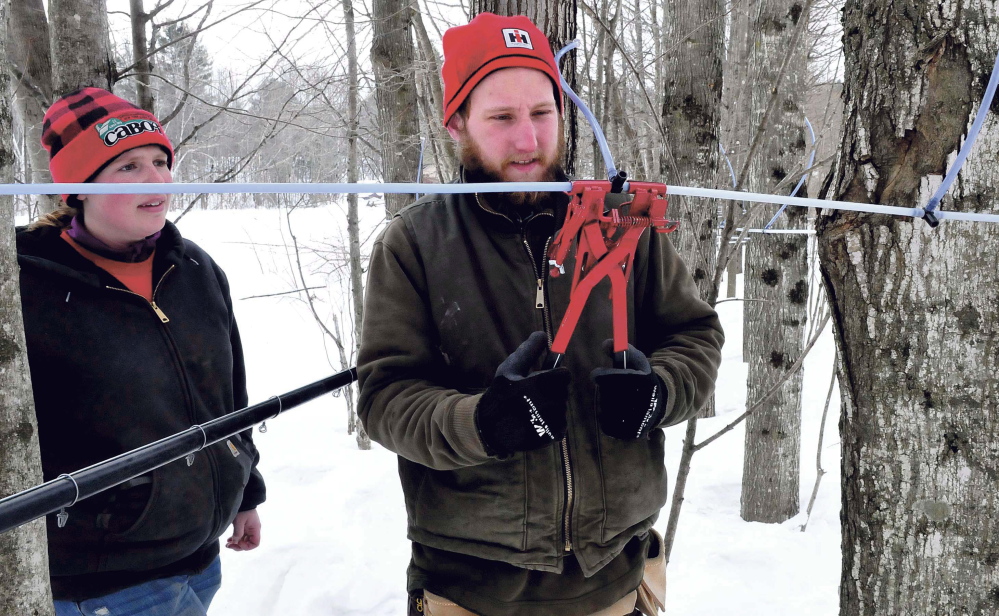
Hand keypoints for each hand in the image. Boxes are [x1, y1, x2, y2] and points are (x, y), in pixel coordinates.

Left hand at [226, 509, 260, 550]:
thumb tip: (235, 542)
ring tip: (227, 544)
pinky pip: (241, 536)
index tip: (239, 543)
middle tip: (229, 545)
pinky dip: (235, 539)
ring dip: (236, 544)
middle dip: (239, 546)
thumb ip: (238, 533)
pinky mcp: (244, 527)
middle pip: (248, 543)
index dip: (247, 546)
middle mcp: (253, 530)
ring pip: (243, 541)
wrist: (244, 500)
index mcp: (255, 529)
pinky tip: (229, 540)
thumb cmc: (243, 510)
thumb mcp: (239, 522)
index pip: (255, 543)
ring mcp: (248, 529)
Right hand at [475, 332, 571, 456]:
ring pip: (561, 406)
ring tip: (529, 410)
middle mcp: (551, 403)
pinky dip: (550, 421)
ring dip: (550, 405)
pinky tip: (533, 422)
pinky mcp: (556, 434)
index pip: (564, 374)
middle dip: (550, 390)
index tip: (541, 378)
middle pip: (562, 390)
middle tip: (531, 395)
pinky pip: (560, 422)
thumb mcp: (509, 369)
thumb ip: (528, 351)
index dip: (553, 374)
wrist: (490, 430)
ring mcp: (555, 421)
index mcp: (542, 384)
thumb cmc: (500, 395)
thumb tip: (542, 334)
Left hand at [591, 341, 666, 439]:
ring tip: (619, 400)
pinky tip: (618, 411)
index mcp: (641, 381)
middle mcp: (639, 402)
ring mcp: (635, 420)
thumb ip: (621, 350)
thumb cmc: (643, 378)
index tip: (600, 374)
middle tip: (614, 388)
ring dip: (607, 403)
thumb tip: (606, 343)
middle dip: (606, 389)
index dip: (600, 374)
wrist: (659, 404)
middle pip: (605, 393)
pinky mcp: (630, 432)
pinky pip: (606, 424)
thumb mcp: (636, 360)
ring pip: (605, 408)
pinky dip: (608, 417)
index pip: (604, 377)